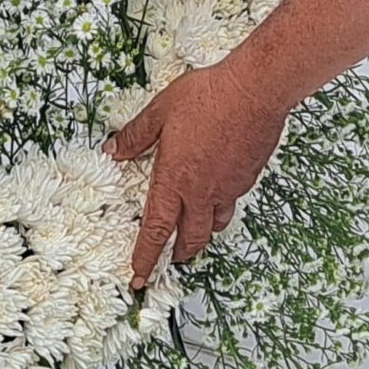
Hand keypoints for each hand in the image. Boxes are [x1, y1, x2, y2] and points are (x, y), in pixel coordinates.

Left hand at [105, 61, 289, 286]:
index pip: (156, 231)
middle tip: (171, 258)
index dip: (145, 257)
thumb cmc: (209, 97)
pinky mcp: (247, 178)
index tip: (138, 276)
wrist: (254, 91)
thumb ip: (137, 135)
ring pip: (214, 225)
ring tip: (196, 231)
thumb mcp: (161, 111)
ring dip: (202, 233)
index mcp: (174, 180)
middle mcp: (202, 192)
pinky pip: (232, 202)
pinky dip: (222, 206)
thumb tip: (114, 150)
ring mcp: (228, 188)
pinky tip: (220, 192)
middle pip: (190, 238)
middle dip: (179, 253)